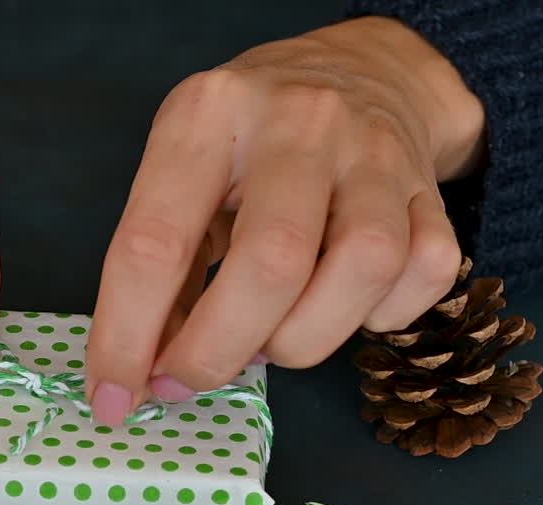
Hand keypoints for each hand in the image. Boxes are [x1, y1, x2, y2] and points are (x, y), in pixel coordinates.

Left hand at [86, 17, 485, 423]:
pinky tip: (341, 308)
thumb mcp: (183, 174)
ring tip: (269, 339)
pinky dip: (381, 317)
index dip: (126, 336)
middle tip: (188, 379)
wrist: (366, 69)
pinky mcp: (431, 189)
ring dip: (304, 338)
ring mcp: (376, 153)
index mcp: (208, 114)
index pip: (154, 242)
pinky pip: (424, 274)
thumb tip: (140, 374)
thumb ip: (164, 270)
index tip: (111, 398)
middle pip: (270, 263)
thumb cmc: (250, 140)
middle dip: (217, 351)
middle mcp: (298, 123)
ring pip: (362, 268)